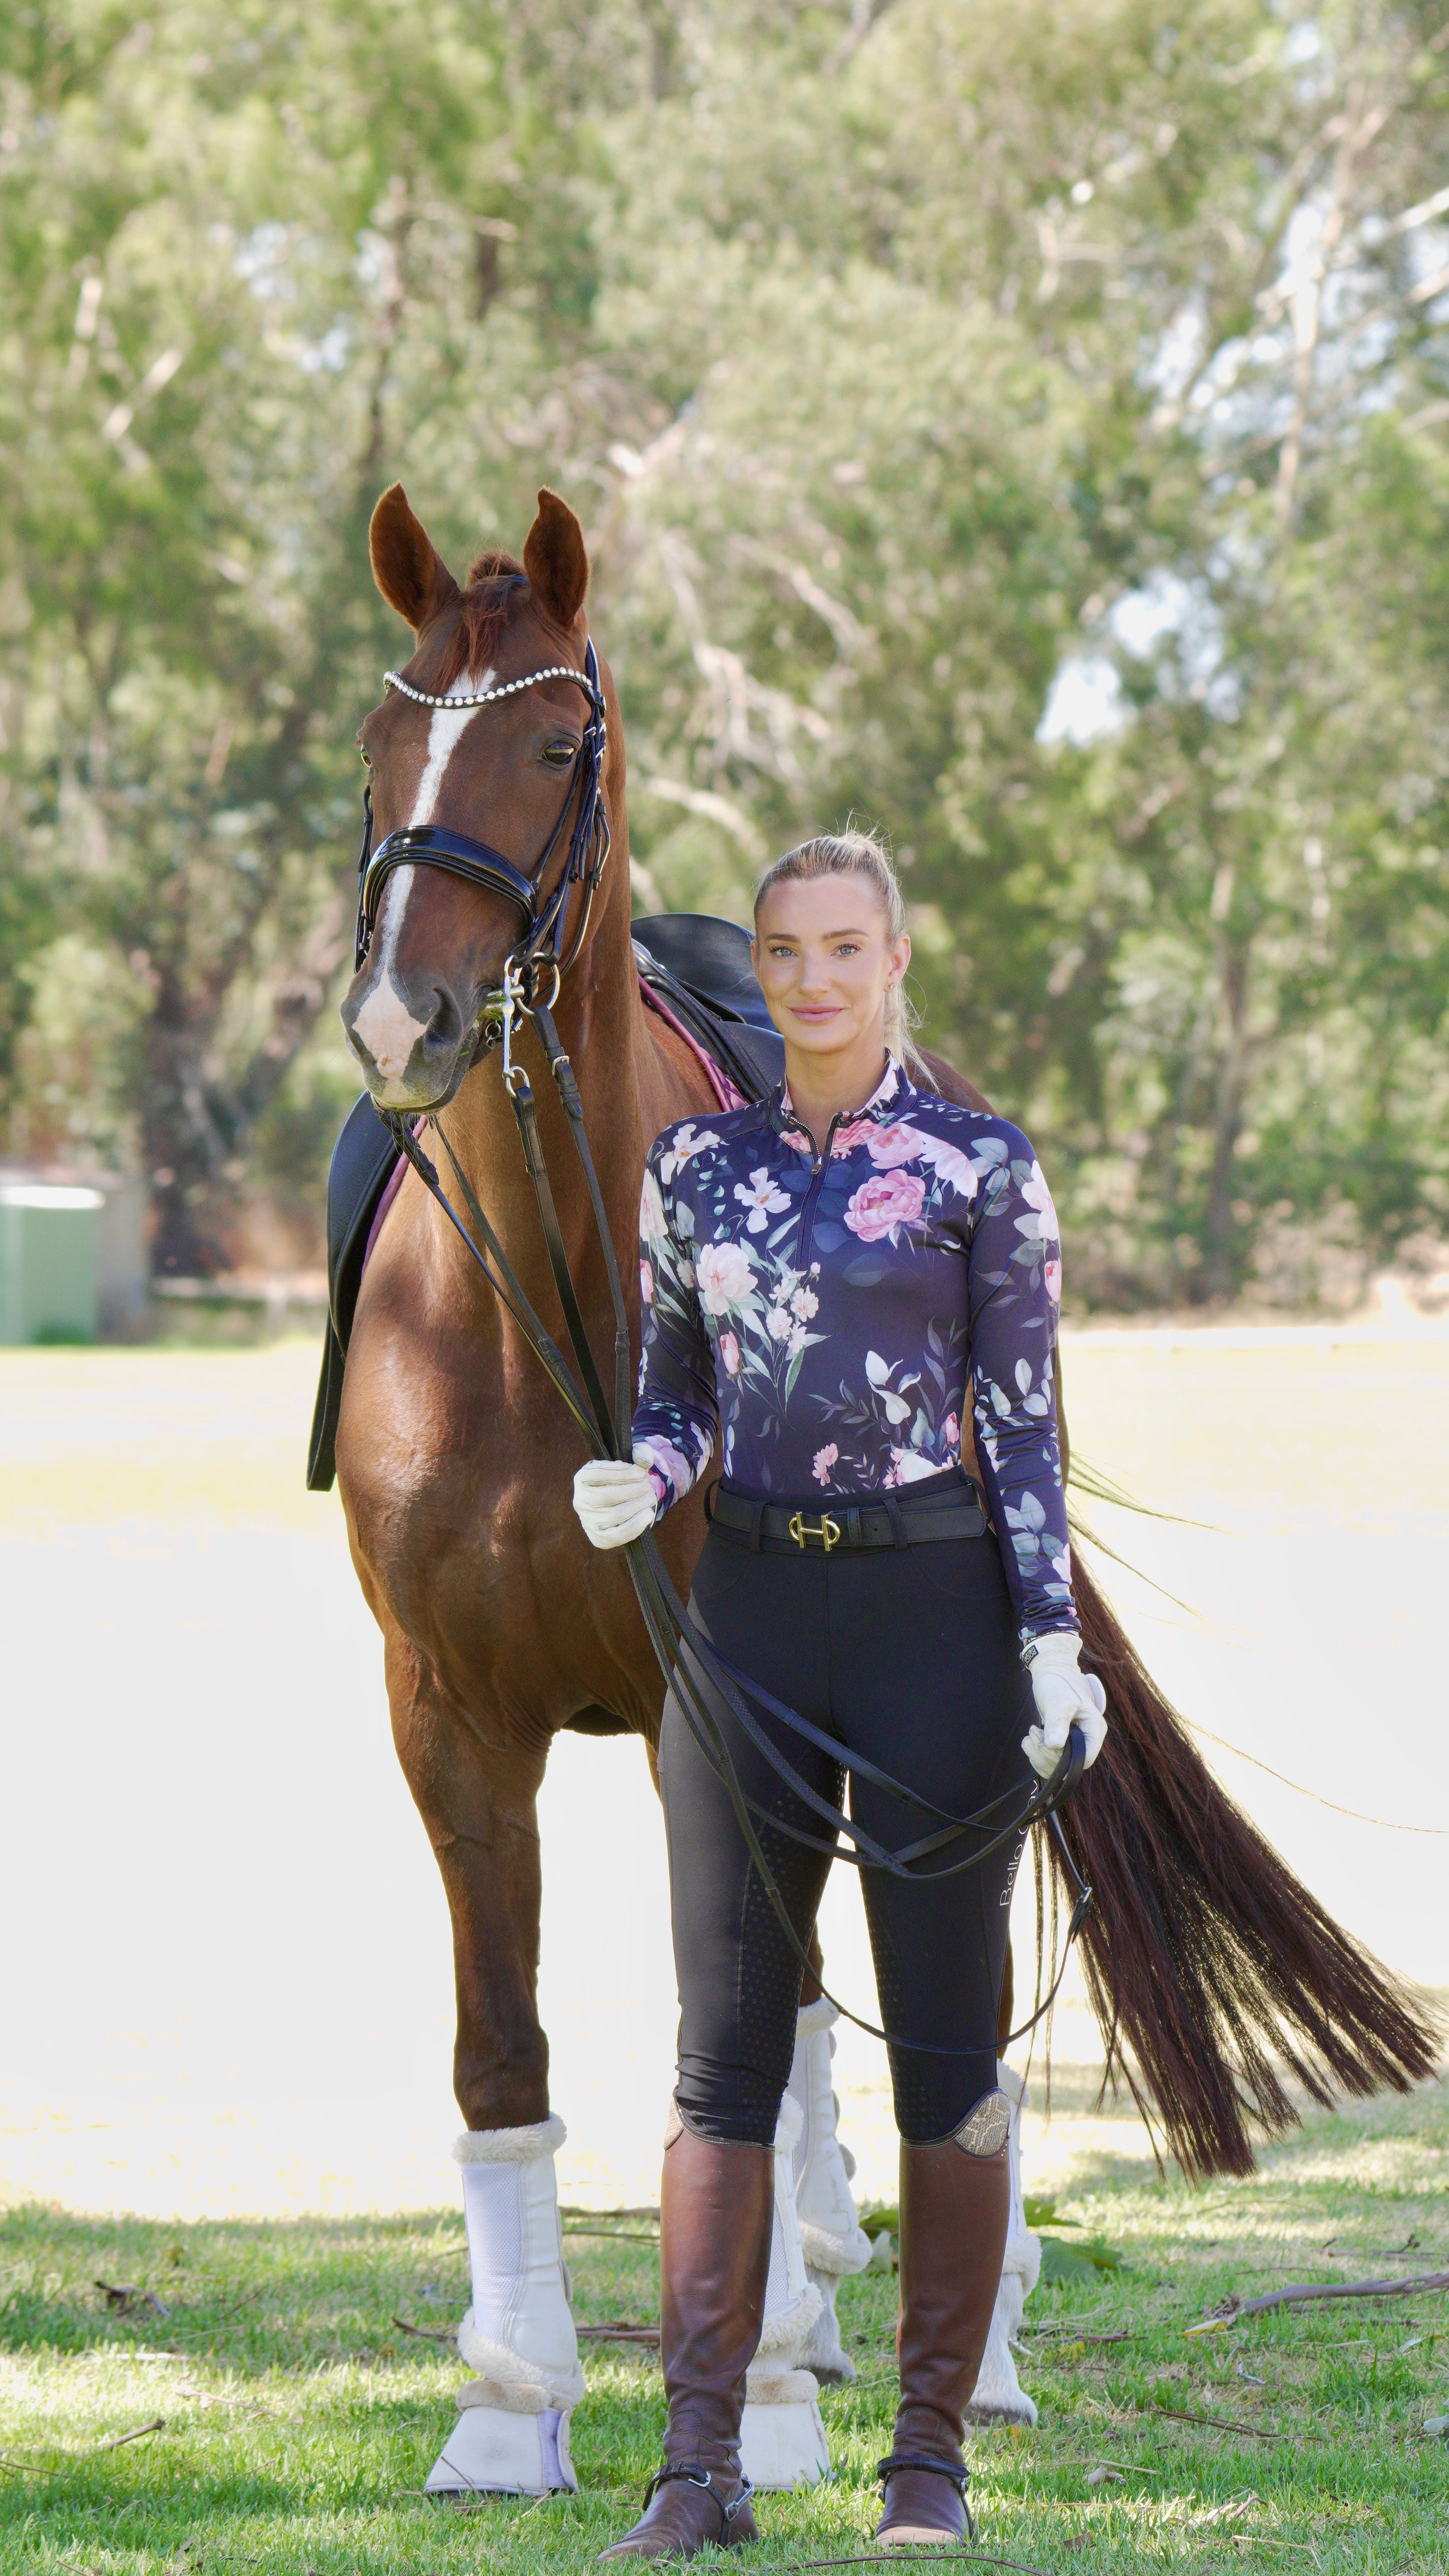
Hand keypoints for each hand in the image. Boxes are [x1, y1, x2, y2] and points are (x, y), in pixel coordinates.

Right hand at [572, 1458, 656, 1549]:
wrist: (614, 1505)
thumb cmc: (620, 1482)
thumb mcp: (626, 1464)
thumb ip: (639, 1453)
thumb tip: (646, 1457)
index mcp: (582, 1478)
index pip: (600, 1474)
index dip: (625, 1473)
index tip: (641, 1472)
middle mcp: (580, 1500)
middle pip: (609, 1495)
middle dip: (635, 1489)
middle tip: (648, 1486)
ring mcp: (588, 1521)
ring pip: (616, 1514)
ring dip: (639, 1504)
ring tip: (650, 1497)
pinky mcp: (598, 1538)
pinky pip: (616, 1535)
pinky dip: (635, 1526)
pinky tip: (647, 1514)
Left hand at [1021, 1631, 1107, 1780]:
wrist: (1051, 1672)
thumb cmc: (1059, 1683)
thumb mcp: (1058, 1702)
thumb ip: (1057, 1724)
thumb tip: (1053, 1747)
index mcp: (1094, 1730)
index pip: (1084, 1760)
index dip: (1064, 1758)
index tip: (1047, 1742)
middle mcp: (1087, 1740)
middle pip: (1068, 1767)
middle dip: (1046, 1755)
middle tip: (1034, 1733)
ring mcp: (1074, 1743)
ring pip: (1056, 1767)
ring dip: (1037, 1756)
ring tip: (1030, 1735)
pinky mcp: (1061, 1744)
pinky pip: (1048, 1762)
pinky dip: (1035, 1755)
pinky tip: (1030, 1739)